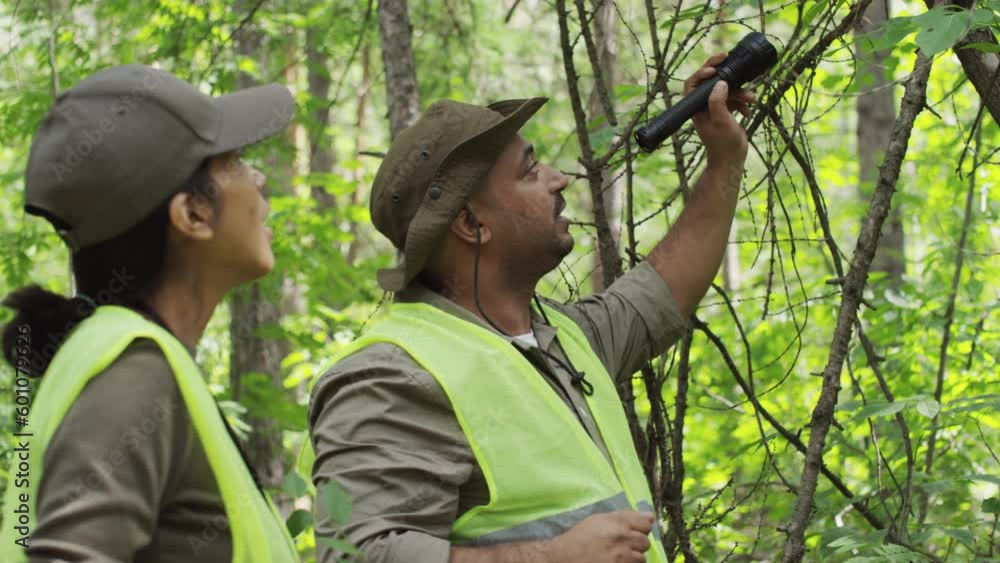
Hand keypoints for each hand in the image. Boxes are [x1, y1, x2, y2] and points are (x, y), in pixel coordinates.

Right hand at [549, 510, 653, 562]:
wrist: (564, 558)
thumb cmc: (580, 537)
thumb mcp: (598, 520)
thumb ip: (624, 516)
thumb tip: (650, 516)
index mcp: (617, 523)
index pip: (646, 524)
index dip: (640, 527)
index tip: (633, 531)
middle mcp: (623, 540)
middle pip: (645, 542)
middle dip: (636, 543)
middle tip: (622, 545)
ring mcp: (622, 558)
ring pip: (641, 558)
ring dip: (632, 557)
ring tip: (618, 556)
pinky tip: (616, 562)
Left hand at [686, 53, 753, 168]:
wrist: (731, 161)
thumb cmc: (723, 144)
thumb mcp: (721, 121)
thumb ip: (718, 101)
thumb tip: (720, 82)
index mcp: (696, 107)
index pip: (693, 83)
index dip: (702, 72)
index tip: (715, 67)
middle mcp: (703, 106)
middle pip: (709, 82)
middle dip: (722, 73)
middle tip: (730, 59)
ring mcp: (714, 109)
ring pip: (725, 90)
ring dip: (739, 91)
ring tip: (750, 98)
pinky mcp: (725, 113)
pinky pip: (733, 100)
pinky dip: (742, 102)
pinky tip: (748, 110)